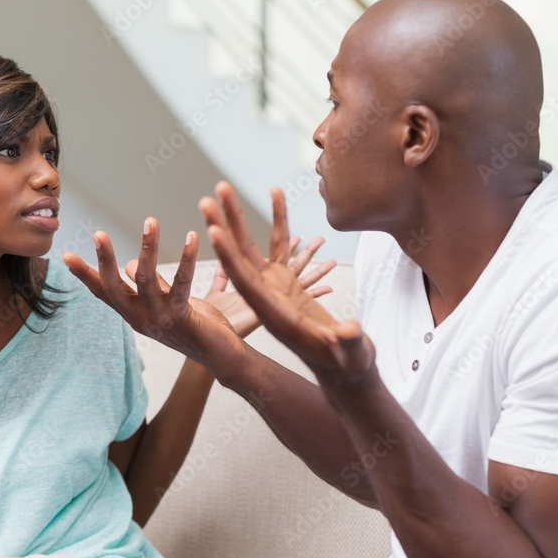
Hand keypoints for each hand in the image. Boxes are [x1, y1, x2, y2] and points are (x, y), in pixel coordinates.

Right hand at [63, 219, 243, 367]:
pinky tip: (192, 237)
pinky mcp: (182, 317)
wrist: (222, 357)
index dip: (84, 275)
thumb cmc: (196, 327)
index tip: (64, 256)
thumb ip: (151, 286)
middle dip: (105, 260)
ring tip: (151, 221)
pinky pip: (181, 283)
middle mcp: (141, 318)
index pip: (104, 293)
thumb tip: (132, 264)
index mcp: (135, 314)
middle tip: (99, 234)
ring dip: (148, 248)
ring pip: (146, 280)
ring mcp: (159, 319)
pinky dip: (185, 258)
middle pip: (114, 288)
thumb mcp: (166, 303)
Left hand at [200, 181, 376, 384]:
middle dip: (223, 228)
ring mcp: (274, 287)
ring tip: (222, 188)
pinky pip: (280, 244)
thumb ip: (349, 343)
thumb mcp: (351, 355)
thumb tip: (350, 331)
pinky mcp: (286, 280)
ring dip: (236, 218)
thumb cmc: (348, 363)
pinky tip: (275, 192)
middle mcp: (267, 298)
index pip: (246, 282)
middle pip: (239, 258)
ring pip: (251, 247)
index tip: (213, 231)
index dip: (230, 257)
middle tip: (206, 199)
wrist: (345, 368)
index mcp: (275, 315)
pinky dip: (278, 219)